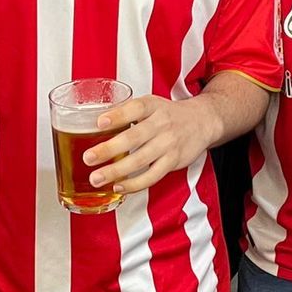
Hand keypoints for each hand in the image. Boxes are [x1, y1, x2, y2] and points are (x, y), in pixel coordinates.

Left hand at [85, 95, 219, 194]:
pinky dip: (134, 184)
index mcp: (152, 106)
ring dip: (117, 171)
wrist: (203, 121)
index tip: (99, 122)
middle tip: (88, 158)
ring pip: (141, 160)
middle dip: (109, 149)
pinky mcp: (173, 161)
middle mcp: (161, 124)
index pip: (135, 109)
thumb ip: (126, 111)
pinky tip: (118, 187)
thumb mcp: (151, 104)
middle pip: (134, 137)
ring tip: (96, 178)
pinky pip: (152, 176)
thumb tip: (93, 122)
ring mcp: (168, 144)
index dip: (117, 115)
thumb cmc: (169, 114)